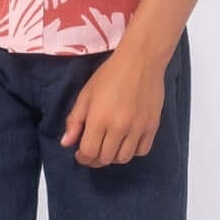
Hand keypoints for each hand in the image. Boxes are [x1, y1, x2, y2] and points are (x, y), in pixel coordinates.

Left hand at [59, 49, 167, 166]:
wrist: (141, 61)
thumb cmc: (110, 74)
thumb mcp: (86, 94)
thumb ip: (75, 120)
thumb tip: (66, 143)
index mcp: (99, 119)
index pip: (89, 152)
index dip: (82, 157)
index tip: (80, 154)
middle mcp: (119, 127)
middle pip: (105, 158)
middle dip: (95, 159)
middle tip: (92, 151)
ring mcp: (138, 128)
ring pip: (124, 158)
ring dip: (113, 157)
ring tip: (109, 147)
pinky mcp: (153, 126)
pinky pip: (142, 151)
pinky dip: (132, 152)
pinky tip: (126, 142)